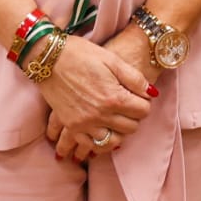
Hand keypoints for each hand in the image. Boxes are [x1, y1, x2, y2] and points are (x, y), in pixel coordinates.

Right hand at [39, 36, 152, 161]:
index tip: (138, 96)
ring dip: (119, 131)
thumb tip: (152, 93)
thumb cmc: (82, 54)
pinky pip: (90, 146)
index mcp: (114, 97)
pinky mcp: (71, 126)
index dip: (144, 102)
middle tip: (128, 105)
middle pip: (131, 127)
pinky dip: (99, 144)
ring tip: (116, 119)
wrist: (49, 58)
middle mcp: (100, 115)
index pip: (143, 111)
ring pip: (113, 141)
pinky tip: (102, 133)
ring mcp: (84, 123)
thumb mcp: (112, 59)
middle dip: (134, 116)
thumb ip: (135, 78)